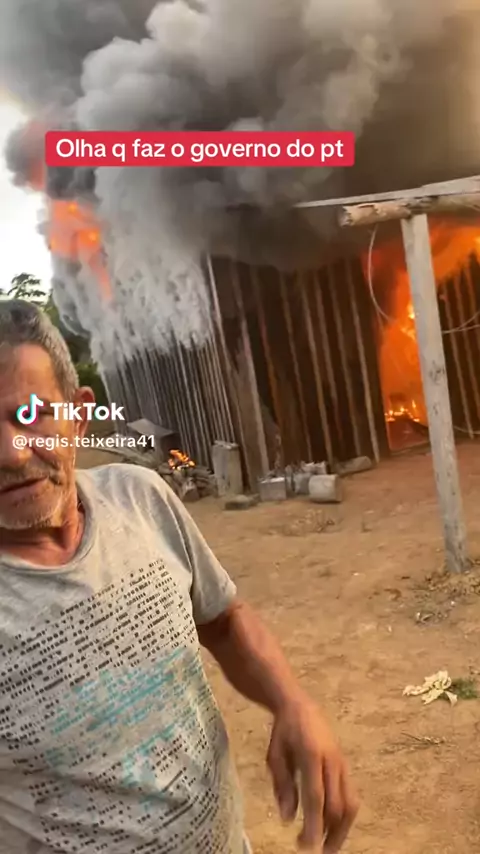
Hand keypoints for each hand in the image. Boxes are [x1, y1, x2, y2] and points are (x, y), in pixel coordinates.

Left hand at [266, 695, 358, 851]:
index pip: (316, 798)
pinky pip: (350, 795)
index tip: (306, 848)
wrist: (300, 705)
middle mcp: (332, 761)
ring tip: (326, 845)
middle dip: (327, 833)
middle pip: (337, 805)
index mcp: (311, 755)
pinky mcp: (346, 766)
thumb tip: (287, 819)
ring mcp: (342, 763)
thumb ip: (282, 786)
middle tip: (313, 851)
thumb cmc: (284, 732)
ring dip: (340, 829)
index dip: (313, 825)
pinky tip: (332, 826)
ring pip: (350, 803)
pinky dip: (344, 816)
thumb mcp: (274, 756)